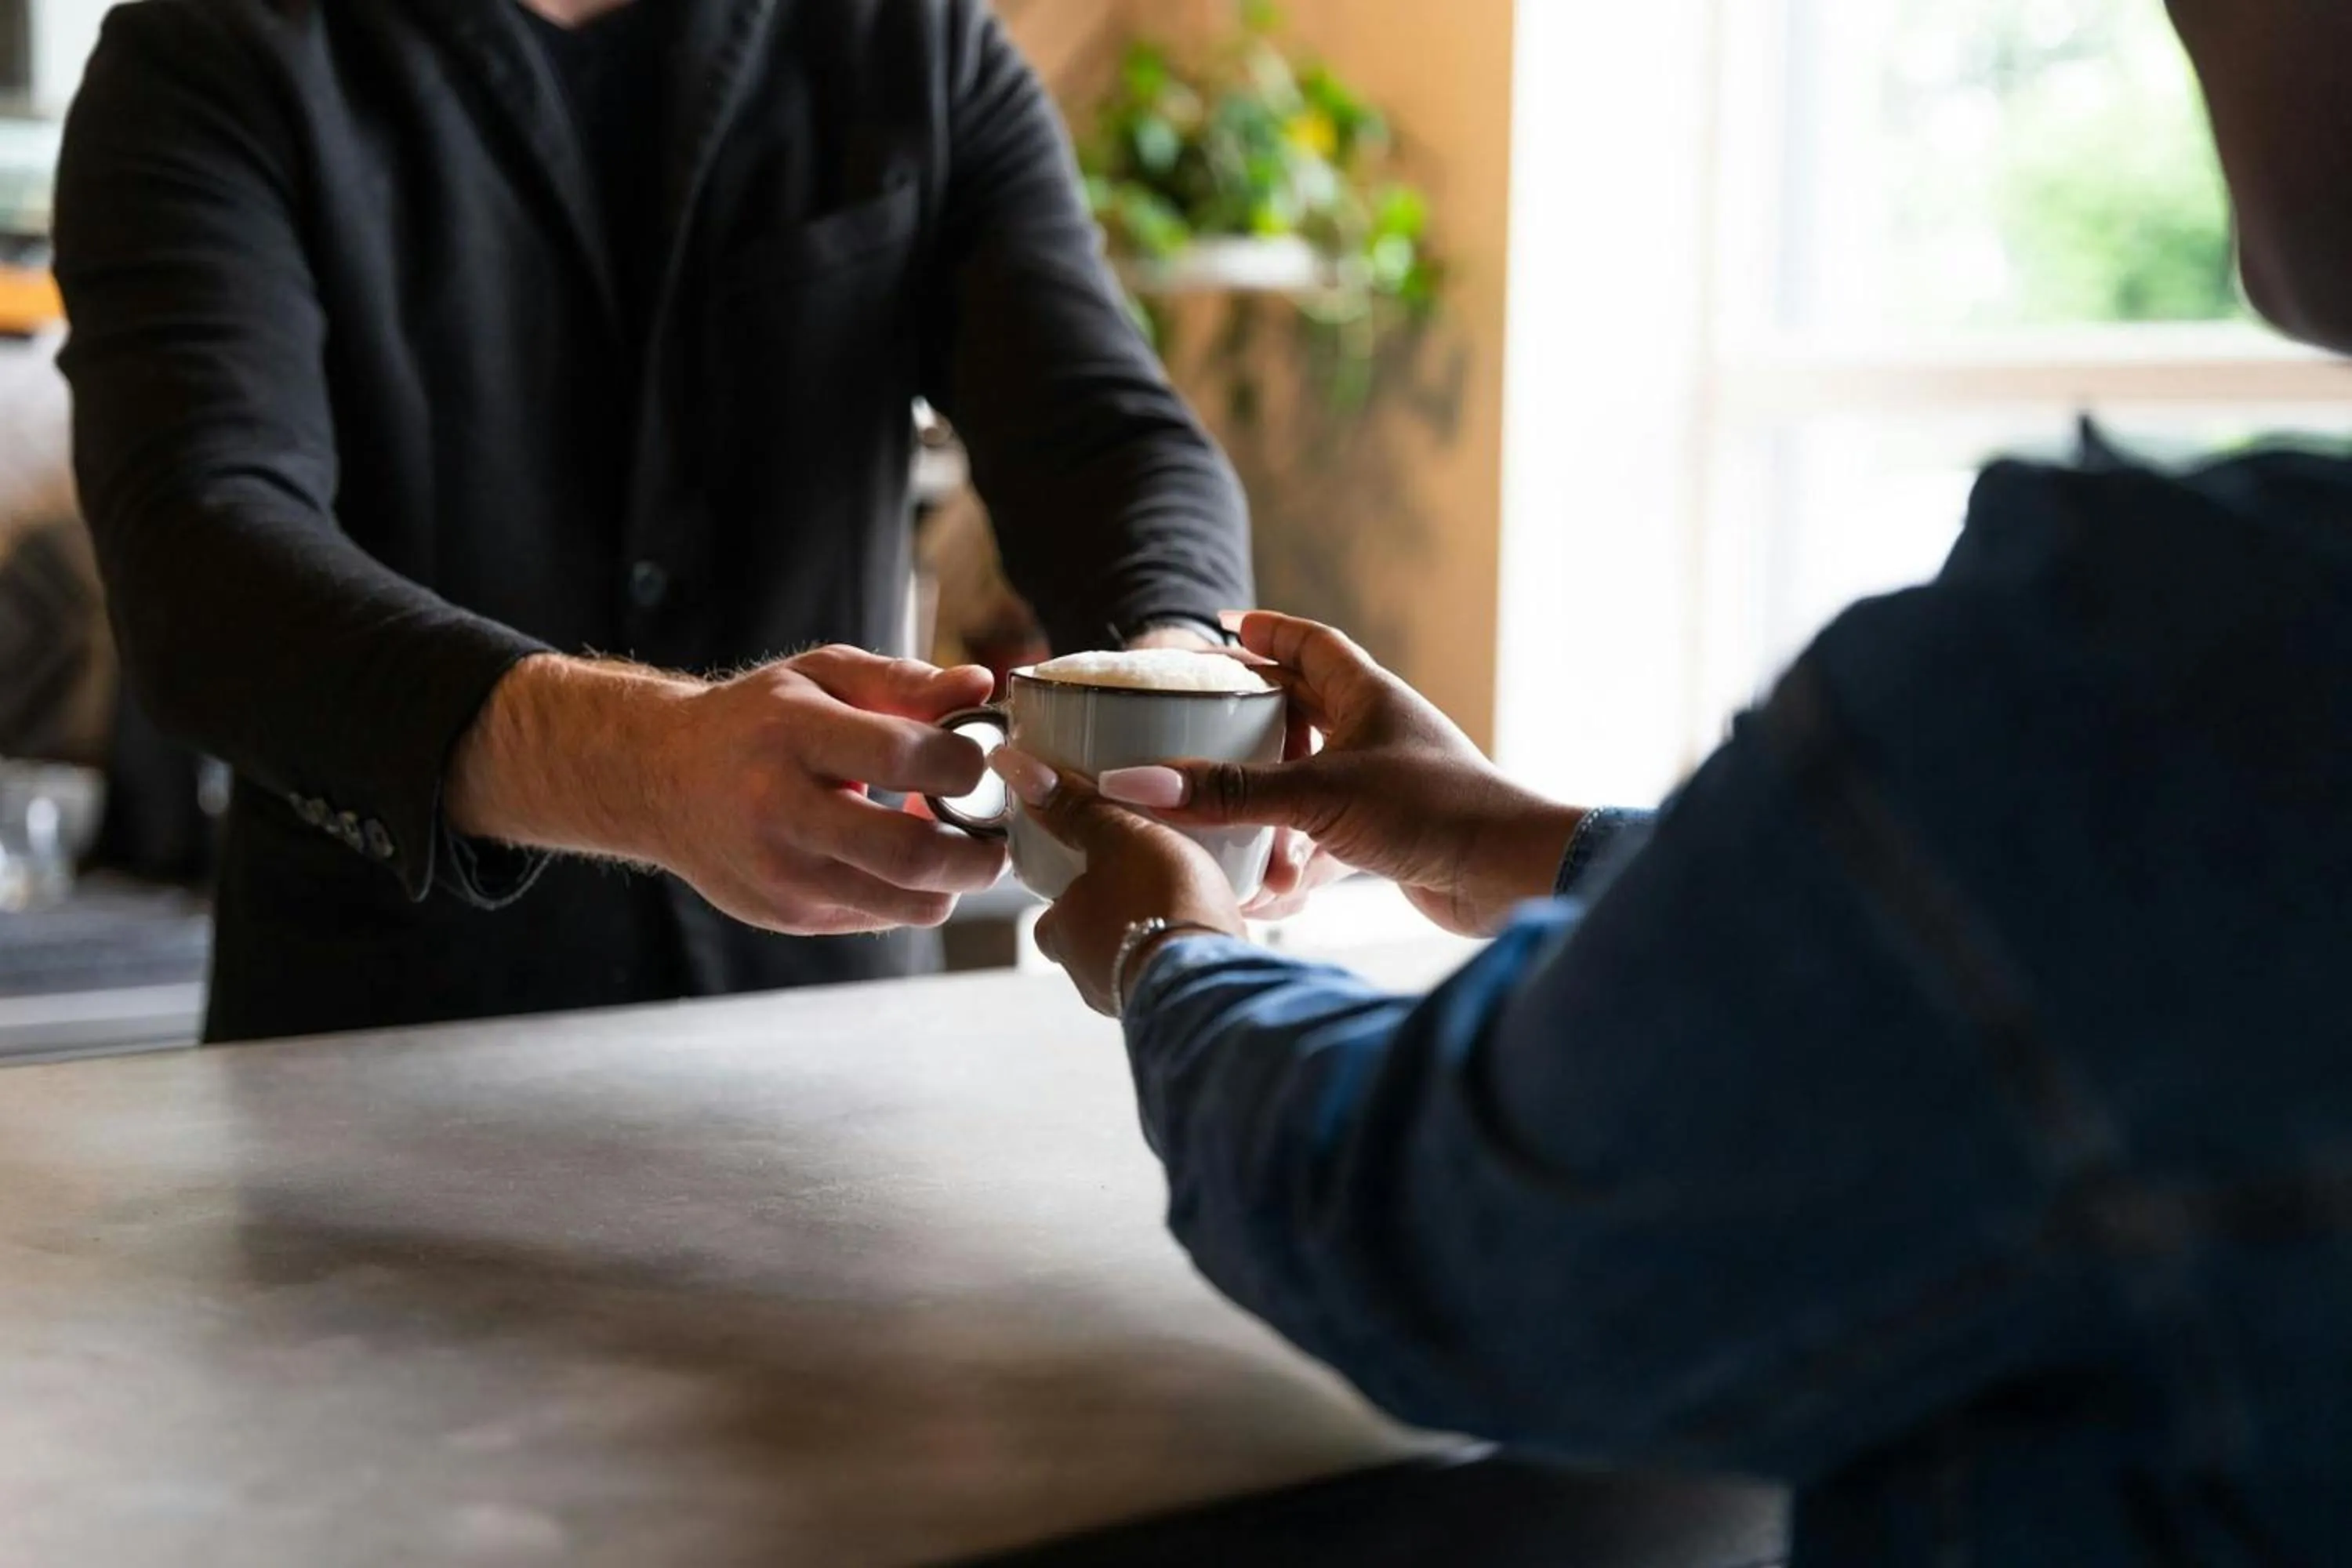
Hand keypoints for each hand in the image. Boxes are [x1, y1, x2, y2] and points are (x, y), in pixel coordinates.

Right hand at [449, 647, 1008, 933]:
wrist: (661, 779)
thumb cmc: (759, 720)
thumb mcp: (823, 677)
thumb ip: (905, 682)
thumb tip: (982, 687)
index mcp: (791, 735)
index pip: (901, 757)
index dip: (963, 763)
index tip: (981, 761)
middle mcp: (780, 810)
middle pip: (909, 854)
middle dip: (978, 853)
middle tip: (998, 835)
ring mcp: (782, 874)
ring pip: (905, 903)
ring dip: (953, 881)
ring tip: (956, 846)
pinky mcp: (787, 915)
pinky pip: (880, 917)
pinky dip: (910, 893)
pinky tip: (901, 857)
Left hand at [990, 749, 1245, 1015]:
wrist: (1215, 977)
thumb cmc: (1158, 903)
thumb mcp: (1119, 836)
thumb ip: (1076, 807)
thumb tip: (1014, 768)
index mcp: (1063, 935)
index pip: (1051, 918)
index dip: (1070, 896)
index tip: (1094, 874)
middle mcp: (1090, 978)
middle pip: (1090, 945)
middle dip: (1113, 921)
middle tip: (1145, 890)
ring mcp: (1134, 1001)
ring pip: (1133, 965)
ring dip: (1150, 942)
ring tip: (1182, 913)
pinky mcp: (1181, 1011)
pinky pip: (1173, 980)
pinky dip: (1182, 960)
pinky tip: (1206, 941)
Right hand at [1094, 611, 1582, 937]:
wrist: (1508, 878)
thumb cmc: (1431, 811)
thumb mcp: (1316, 795)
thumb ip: (1227, 792)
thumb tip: (1135, 785)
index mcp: (1368, 695)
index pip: (1310, 643)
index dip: (1266, 631)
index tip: (1221, 626)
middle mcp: (1376, 734)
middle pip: (1301, 710)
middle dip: (1249, 721)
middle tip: (1194, 724)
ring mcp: (1383, 787)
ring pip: (1307, 780)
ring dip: (1265, 803)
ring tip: (1216, 816)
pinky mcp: (1387, 840)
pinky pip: (1323, 839)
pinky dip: (1292, 860)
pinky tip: (1265, 888)